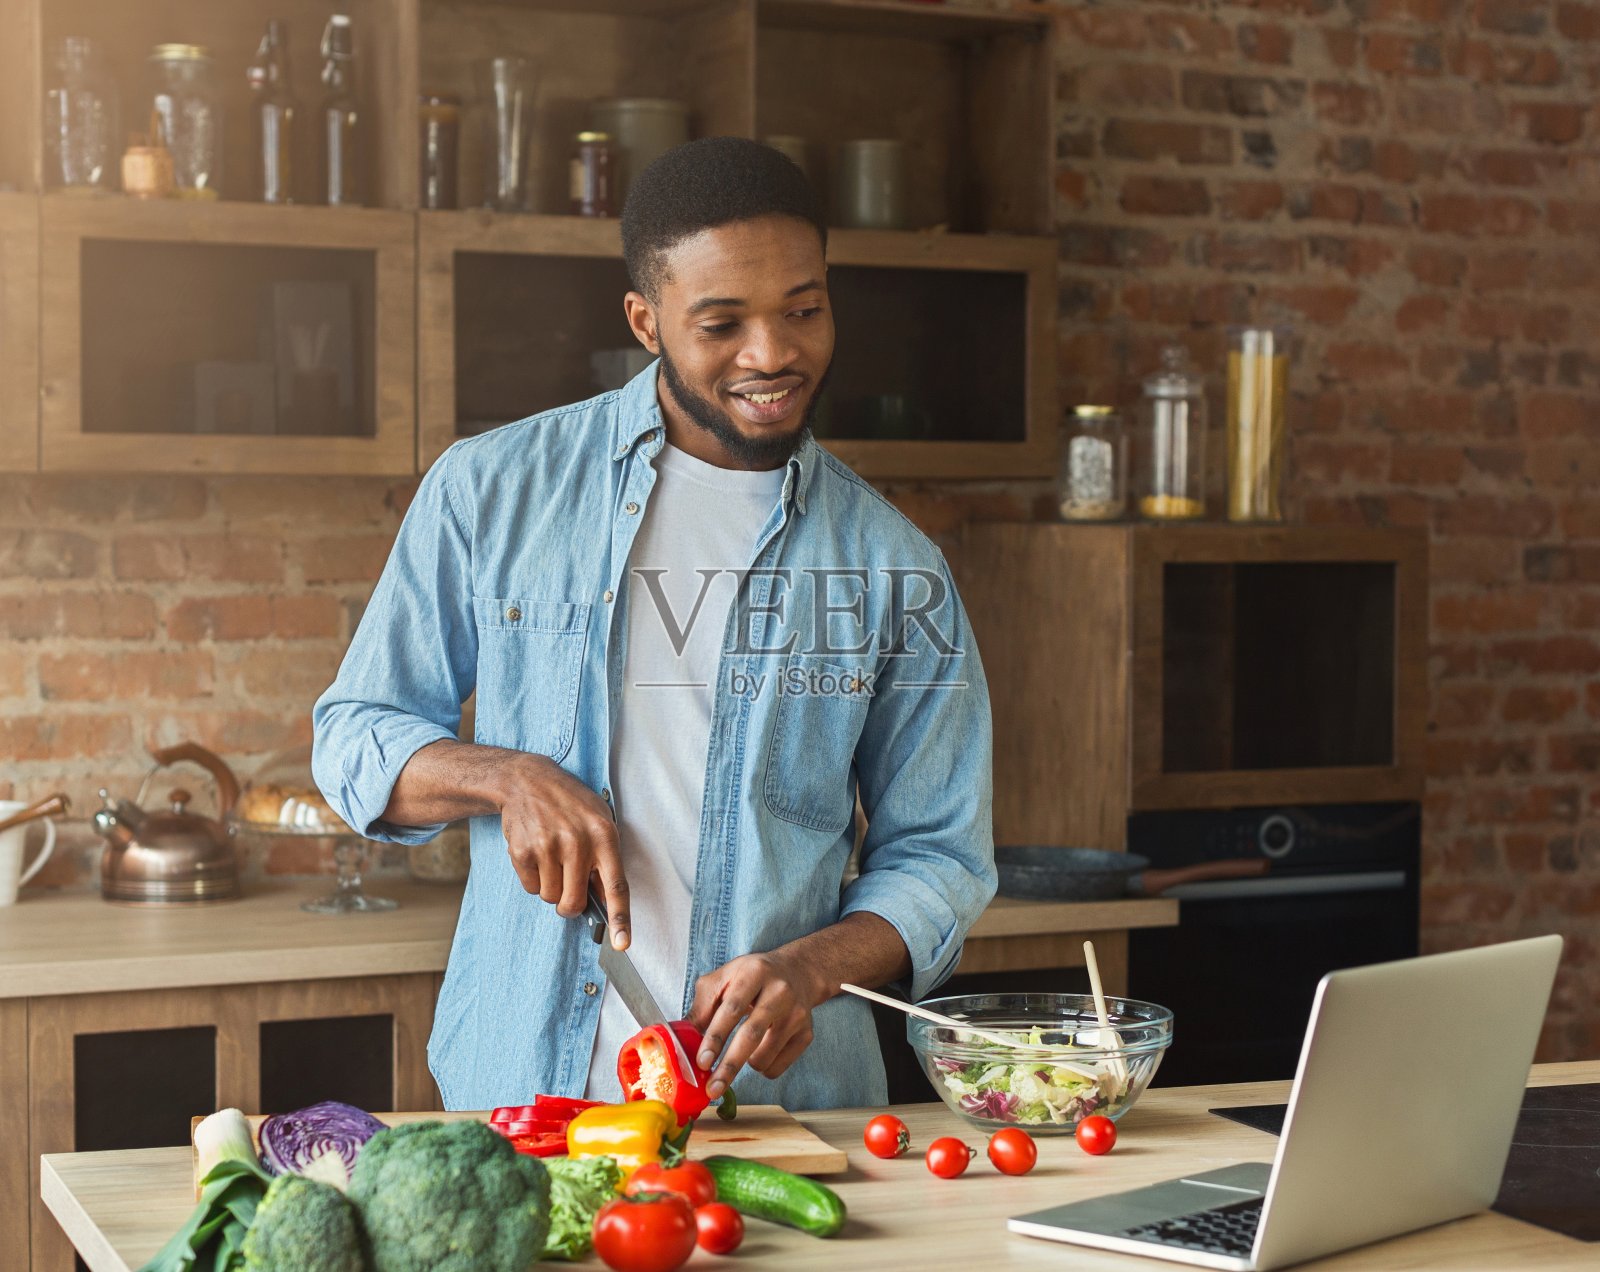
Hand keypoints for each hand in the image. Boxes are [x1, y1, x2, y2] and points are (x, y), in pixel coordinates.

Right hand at [495, 753, 629, 948]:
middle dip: (571, 904)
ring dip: (551, 887)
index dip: (620, 918)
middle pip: (575, 902)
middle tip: (569, 886)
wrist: (527, 780)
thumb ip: (604, 858)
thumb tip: (603, 901)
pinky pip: (531, 888)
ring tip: (552, 858)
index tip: (622, 944)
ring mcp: (548, 847)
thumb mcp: (598, 820)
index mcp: (604, 835)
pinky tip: (536, 852)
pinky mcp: (523, 852)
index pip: (616, 885)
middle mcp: (577, 842)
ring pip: (551, 898)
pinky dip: (534, 879)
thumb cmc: (570, 804)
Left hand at [689, 950, 823, 1097]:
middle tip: (712, 1089)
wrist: (797, 972)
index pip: (733, 1009)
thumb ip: (702, 1006)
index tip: (701, 1062)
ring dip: (745, 1063)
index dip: (716, 1037)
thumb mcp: (724, 978)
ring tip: (744, 1046)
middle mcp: (780, 992)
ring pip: (764, 1057)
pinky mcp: (807, 1034)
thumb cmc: (752, 977)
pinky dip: (762, 1066)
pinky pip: (776, 1067)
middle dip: (729, 1066)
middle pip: (752, 1035)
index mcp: (755, 973)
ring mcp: (797, 1014)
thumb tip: (683, 1042)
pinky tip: (762, 1046)